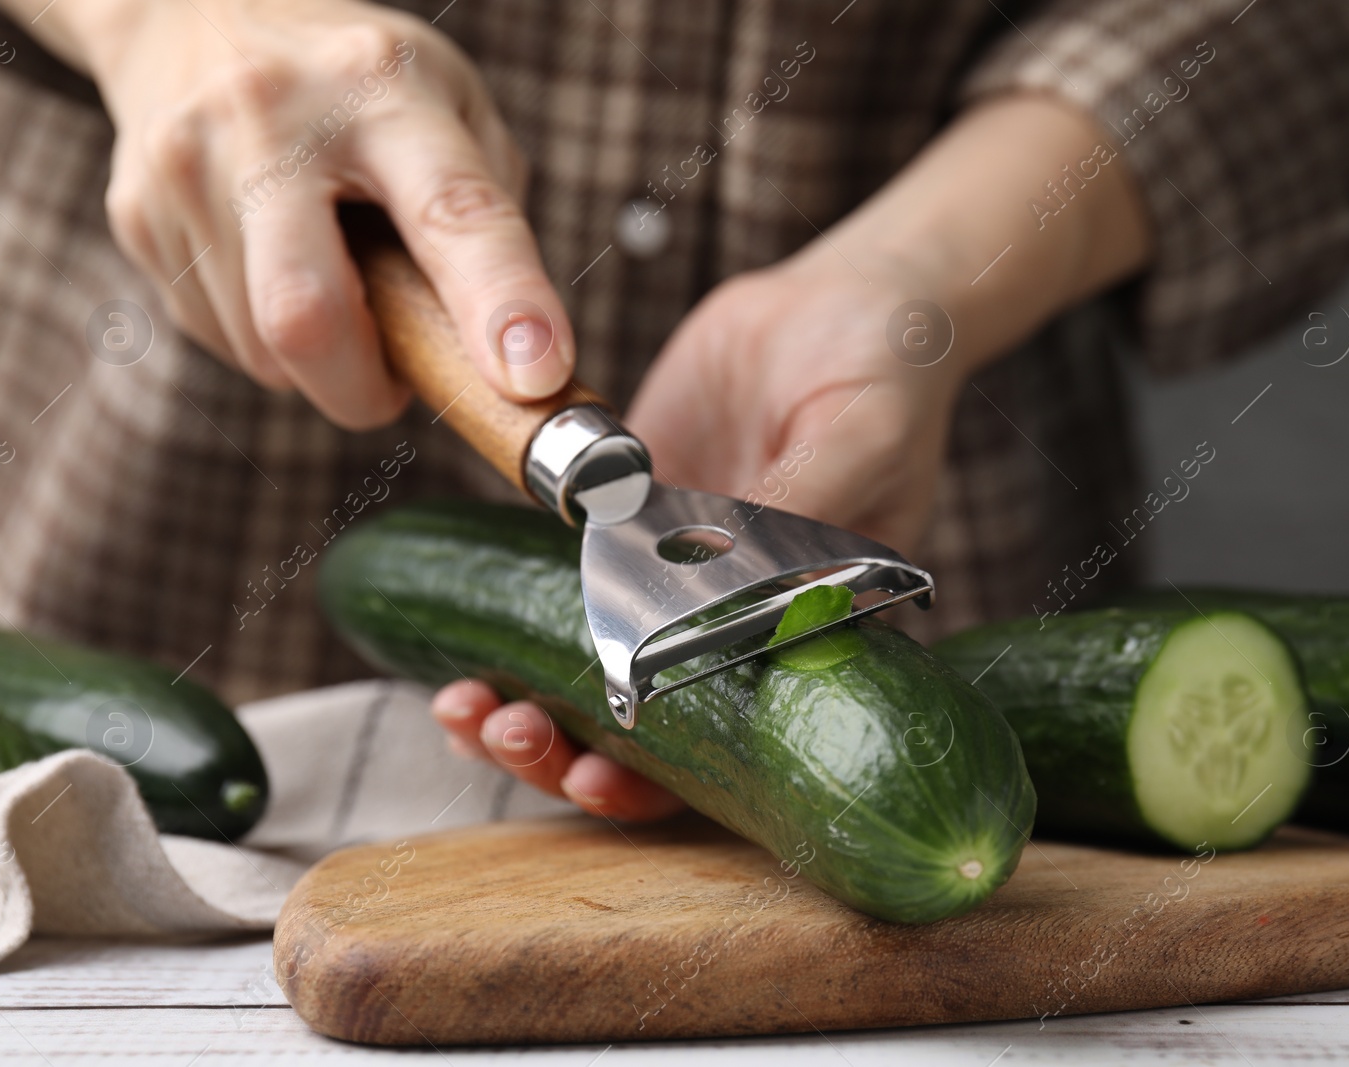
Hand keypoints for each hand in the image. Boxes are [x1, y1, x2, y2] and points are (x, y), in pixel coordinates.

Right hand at [36, 0, 573, 426]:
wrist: (188, 7)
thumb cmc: (357, 82)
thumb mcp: (450, 105)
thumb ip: (488, 217)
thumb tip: (511, 358)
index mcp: (380, 88)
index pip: (448, 210)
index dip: (498, 302)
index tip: (533, 377)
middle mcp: (270, 119)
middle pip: (306, 313)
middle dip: (361, 388)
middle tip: (396, 384)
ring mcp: (186, 166)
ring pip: (262, 350)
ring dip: (319, 363)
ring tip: (335, 283)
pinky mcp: (135, 213)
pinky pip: (220, 337)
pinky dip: (267, 339)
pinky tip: (273, 265)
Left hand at [425, 94, 1153, 820]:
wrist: (841, 301)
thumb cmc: (887, 374)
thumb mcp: (858, 439)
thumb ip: (799, 516)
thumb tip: (728, 602)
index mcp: (809, 643)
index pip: (734, 753)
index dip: (657, 785)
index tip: (592, 781)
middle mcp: (736, 630)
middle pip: (645, 736)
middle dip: (563, 755)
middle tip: (506, 732)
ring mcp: (675, 583)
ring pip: (593, 676)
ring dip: (524, 707)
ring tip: (463, 706)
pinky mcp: (630, 527)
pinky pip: (564, 590)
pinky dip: (510, 622)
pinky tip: (461, 640)